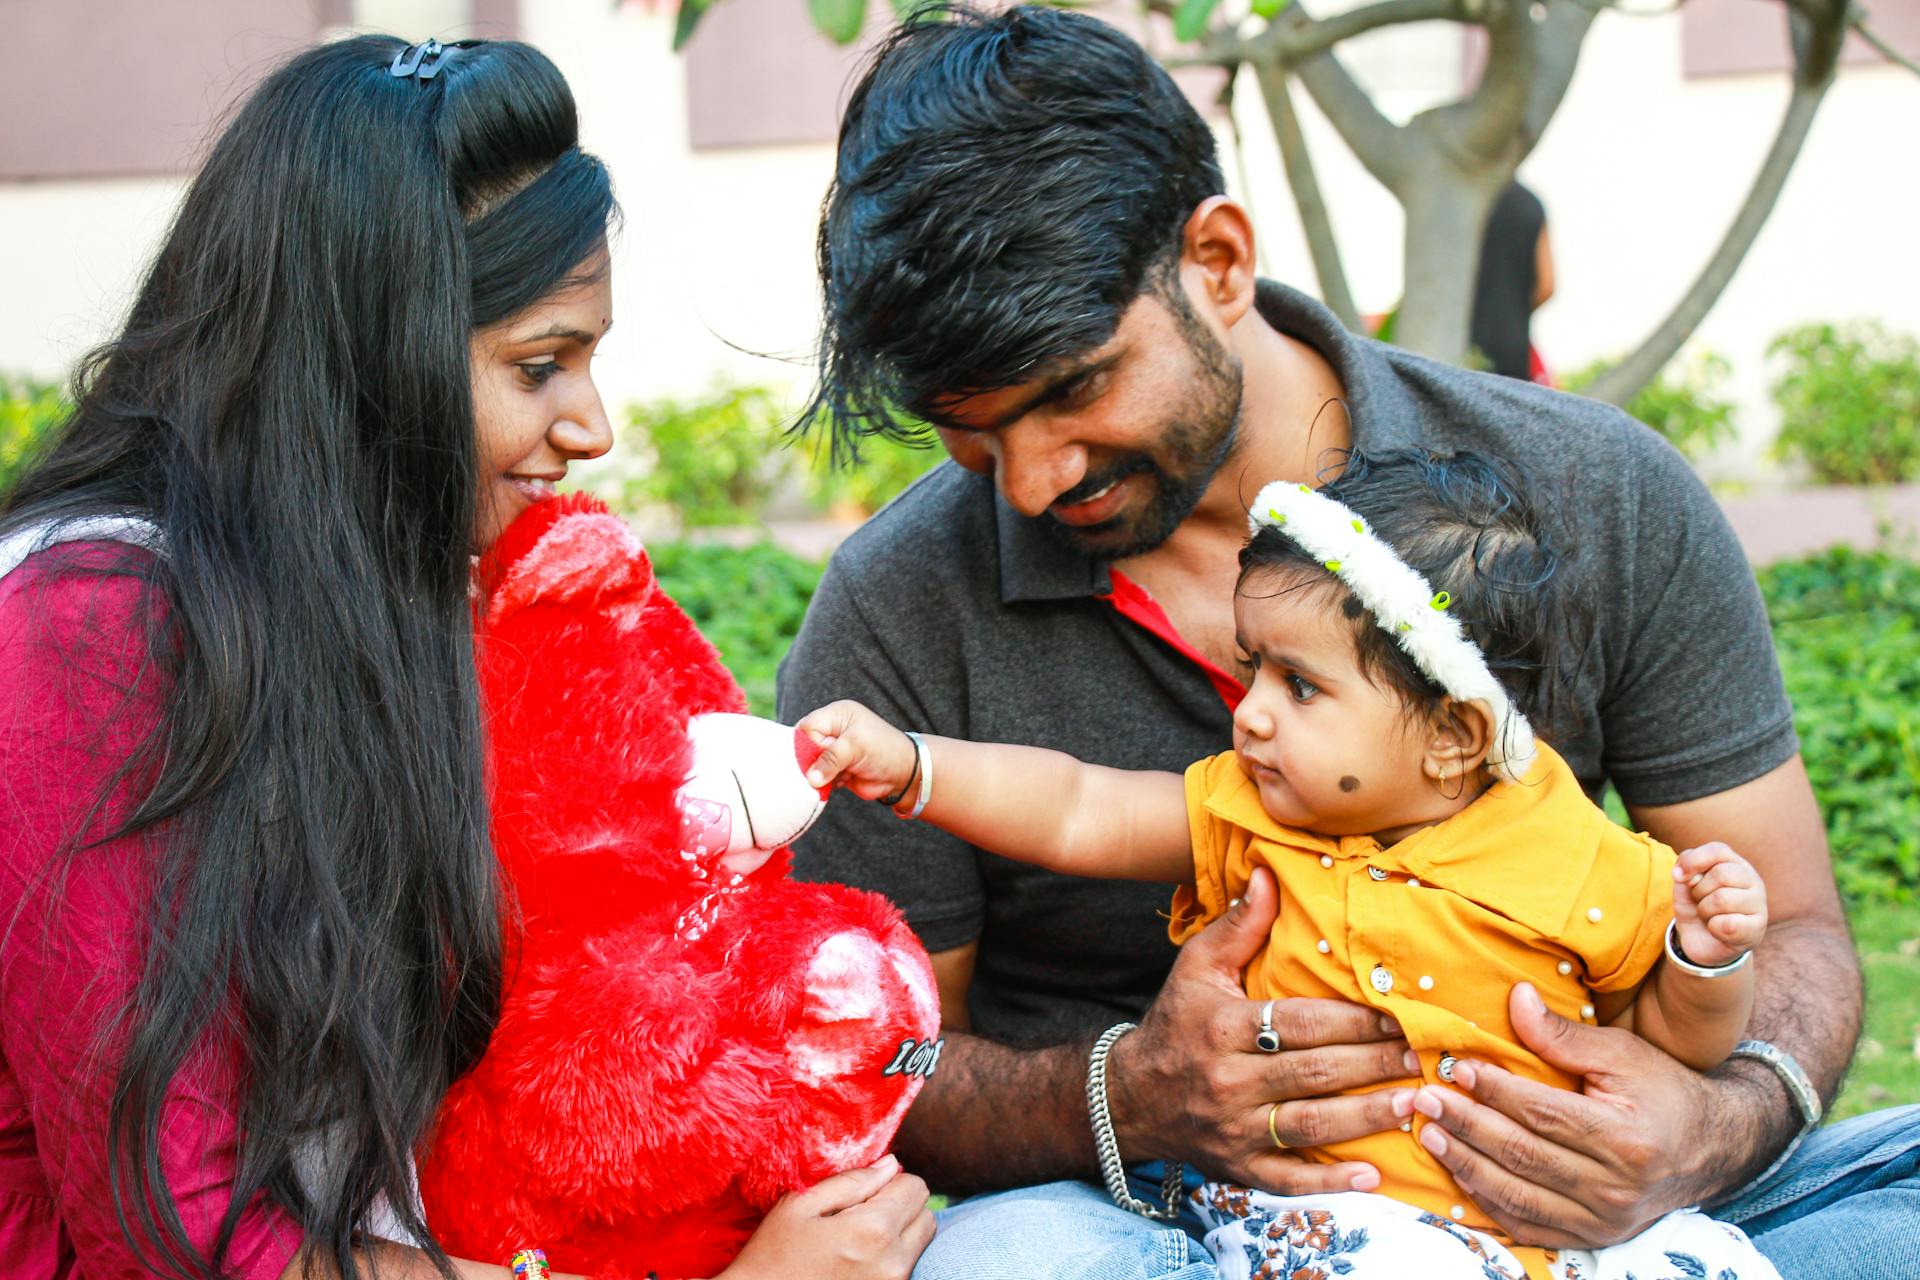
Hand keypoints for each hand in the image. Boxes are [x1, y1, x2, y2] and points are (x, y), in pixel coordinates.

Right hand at [721, 1155, 934, 1279]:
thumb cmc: (773, 1255)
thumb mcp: (801, 1206)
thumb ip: (851, 1181)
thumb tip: (891, 1164)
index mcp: (872, 1230)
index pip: (915, 1187)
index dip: (891, 1180)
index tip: (864, 1190)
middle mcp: (892, 1260)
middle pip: (926, 1214)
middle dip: (902, 1204)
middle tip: (863, 1211)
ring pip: (921, 1241)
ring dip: (900, 1231)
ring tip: (860, 1236)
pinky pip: (907, 1265)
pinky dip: (893, 1255)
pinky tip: (859, 1257)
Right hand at [797, 701, 918, 803]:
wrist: (903, 774)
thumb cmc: (884, 750)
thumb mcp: (856, 747)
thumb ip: (830, 759)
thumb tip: (810, 777)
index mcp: (836, 715)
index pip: (807, 727)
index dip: (807, 743)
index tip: (818, 756)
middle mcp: (832, 731)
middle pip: (806, 747)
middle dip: (815, 761)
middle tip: (831, 767)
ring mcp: (833, 751)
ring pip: (812, 765)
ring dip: (823, 774)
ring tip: (845, 771)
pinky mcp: (835, 770)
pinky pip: (819, 778)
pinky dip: (827, 782)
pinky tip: (845, 779)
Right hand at [1106, 867, 1414, 1194]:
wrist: (1128, 1098)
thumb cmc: (1176, 1023)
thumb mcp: (1196, 967)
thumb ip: (1239, 926)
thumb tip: (1269, 876)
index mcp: (1223, 1027)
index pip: (1300, 1022)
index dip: (1354, 1020)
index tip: (1398, 1016)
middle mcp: (1229, 1080)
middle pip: (1314, 1072)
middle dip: (1375, 1065)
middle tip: (1424, 1057)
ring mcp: (1234, 1129)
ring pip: (1311, 1125)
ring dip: (1368, 1117)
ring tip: (1416, 1104)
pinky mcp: (1238, 1168)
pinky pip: (1288, 1179)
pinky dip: (1329, 1182)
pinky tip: (1371, 1177)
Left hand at [1409, 982, 1721, 1247]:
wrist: (1713, 1147)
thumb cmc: (1663, 1090)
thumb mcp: (1621, 1054)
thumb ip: (1563, 1035)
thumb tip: (1515, 998)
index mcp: (1626, 1138)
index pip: (1542, 1114)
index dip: (1493, 1091)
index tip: (1456, 1067)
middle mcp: (1615, 1188)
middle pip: (1523, 1156)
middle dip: (1467, 1125)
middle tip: (1426, 1099)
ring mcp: (1604, 1220)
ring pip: (1518, 1195)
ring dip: (1466, 1165)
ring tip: (1430, 1134)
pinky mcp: (1594, 1236)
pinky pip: (1529, 1226)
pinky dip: (1488, 1202)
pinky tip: (1459, 1173)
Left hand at [1671, 841, 1766, 966]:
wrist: (1703, 941)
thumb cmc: (1696, 906)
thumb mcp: (1684, 886)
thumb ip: (1685, 872)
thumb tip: (1685, 874)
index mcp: (1734, 863)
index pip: (1717, 850)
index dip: (1693, 861)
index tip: (1678, 877)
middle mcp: (1752, 879)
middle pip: (1721, 875)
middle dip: (1699, 891)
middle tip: (1700, 902)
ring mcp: (1759, 903)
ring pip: (1723, 899)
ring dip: (1705, 911)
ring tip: (1709, 916)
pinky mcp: (1758, 928)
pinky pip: (1728, 924)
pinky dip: (1714, 928)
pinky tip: (1719, 930)